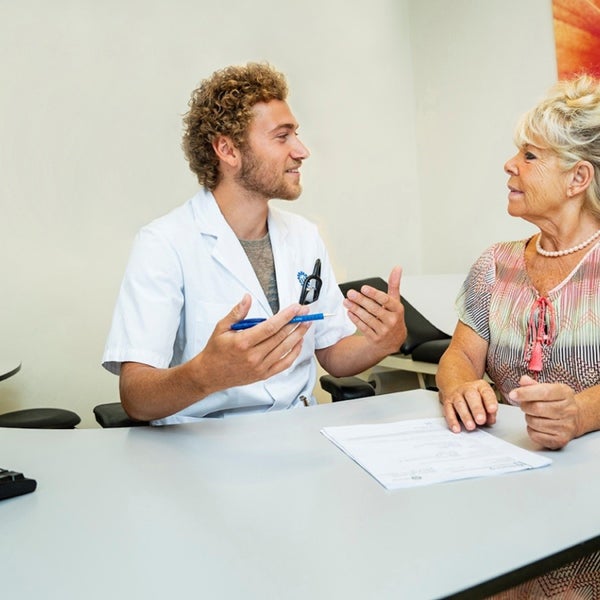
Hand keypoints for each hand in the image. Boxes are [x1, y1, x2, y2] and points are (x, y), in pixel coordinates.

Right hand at [191, 294, 311, 392]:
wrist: (209, 374)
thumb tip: (247, 298)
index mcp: (243, 342)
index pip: (270, 327)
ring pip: (285, 349)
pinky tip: (298, 343)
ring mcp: (260, 367)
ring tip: (306, 324)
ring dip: (298, 335)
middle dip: (295, 323)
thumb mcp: (221, 327)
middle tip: (305, 313)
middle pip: (281, 337)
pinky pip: (284, 364)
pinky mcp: (263, 375)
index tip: (296, 308)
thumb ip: (237, 312)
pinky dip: (294, 353)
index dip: (286, 316)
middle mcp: (253, 356)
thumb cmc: (215, 351)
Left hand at [342, 266, 406, 356]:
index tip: (364, 288)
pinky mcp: (375, 338)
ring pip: (367, 318)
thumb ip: (394, 285)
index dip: (374, 294)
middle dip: (361, 300)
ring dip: (355, 309)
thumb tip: (397, 268)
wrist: (394, 341)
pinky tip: (350, 312)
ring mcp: (384, 331)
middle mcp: (392, 321)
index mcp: (398, 310)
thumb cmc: (393, 317)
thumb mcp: (396, 301)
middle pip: (375, 309)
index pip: (386, 300)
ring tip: (347, 301)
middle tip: (351, 293)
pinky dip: (355, 319)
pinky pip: (364, 327)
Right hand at [440, 380, 497, 432]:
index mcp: (480, 386)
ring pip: (460, 404)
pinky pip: (448, 411)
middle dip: (476, 409)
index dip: (489, 401)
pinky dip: (452, 421)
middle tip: (481, 420)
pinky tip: (457, 428)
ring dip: (465, 416)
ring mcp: (456, 395)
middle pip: (471, 396)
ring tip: (471, 426)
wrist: (457, 387)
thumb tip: (490, 420)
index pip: (486, 392)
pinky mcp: (447, 402)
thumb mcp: (485, 400)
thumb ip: (490, 411)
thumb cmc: (475, 397)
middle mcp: (467, 389)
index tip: (492, 410)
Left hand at [509, 375, 581, 449]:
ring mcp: (567, 426)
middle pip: (537, 408)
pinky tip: (537, 425)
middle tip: (525, 405)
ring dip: (528, 418)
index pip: (544, 392)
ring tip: (534, 415)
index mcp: (565, 393)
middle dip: (525, 406)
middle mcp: (569, 410)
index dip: (525, 393)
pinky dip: (531, 430)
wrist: (575, 418)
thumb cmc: (557, 402)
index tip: (513, 394)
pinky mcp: (561, 439)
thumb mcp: (548, 388)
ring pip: (535, 422)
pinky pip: (536, 435)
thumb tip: (523, 380)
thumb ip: (533, 385)